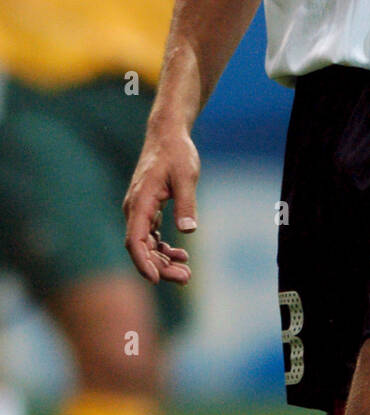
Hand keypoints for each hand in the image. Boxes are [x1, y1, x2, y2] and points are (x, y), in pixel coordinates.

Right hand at [123, 125, 199, 283]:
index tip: (156, 279)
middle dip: (160, 266)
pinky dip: (163, 248)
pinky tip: (181, 255)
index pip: (135, 240)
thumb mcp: (186, 176)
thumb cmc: (176, 153)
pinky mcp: (148, 209)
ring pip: (146, 244)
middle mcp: (135, 209)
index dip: (143, 262)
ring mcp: (140, 210)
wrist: (167, 135)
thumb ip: (186, 202)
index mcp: (140, 202)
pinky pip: (151, 236)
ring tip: (185, 272)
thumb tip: (189, 231)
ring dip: (163, 260)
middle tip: (185, 278)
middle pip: (141, 247)